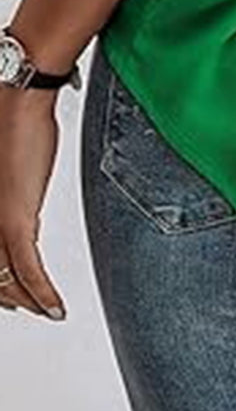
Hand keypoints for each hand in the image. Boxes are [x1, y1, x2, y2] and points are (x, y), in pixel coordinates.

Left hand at [0, 87, 66, 319]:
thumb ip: (12, 186)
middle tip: (28, 306)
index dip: (0, 281)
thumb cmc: (11, 117)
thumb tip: (22, 195)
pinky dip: (43, 294)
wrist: (16, 100)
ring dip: (28, 299)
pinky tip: (55, 308)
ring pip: (7, 279)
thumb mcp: (10, 162)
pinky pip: (28, 271)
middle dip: (11, 295)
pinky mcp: (13, 221)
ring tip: (45, 310)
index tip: (12, 292)